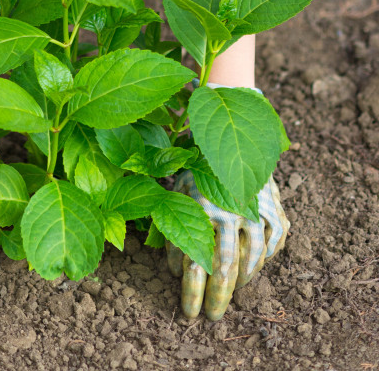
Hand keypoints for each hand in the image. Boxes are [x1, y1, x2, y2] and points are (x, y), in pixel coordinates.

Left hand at [166, 171, 289, 319]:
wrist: (230, 129)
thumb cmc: (196, 165)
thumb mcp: (177, 190)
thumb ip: (171, 224)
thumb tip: (175, 269)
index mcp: (200, 207)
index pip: (195, 263)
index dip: (192, 293)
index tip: (189, 313)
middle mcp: (230, 210)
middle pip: (227, 269)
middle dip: (218, 298)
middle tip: (213, 317)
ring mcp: (256, 208)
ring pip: (254, 259)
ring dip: (243, 280)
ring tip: (233, 290)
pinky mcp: (275, 204)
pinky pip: (275, 241)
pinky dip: (266, 256)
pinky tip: (254, 263)